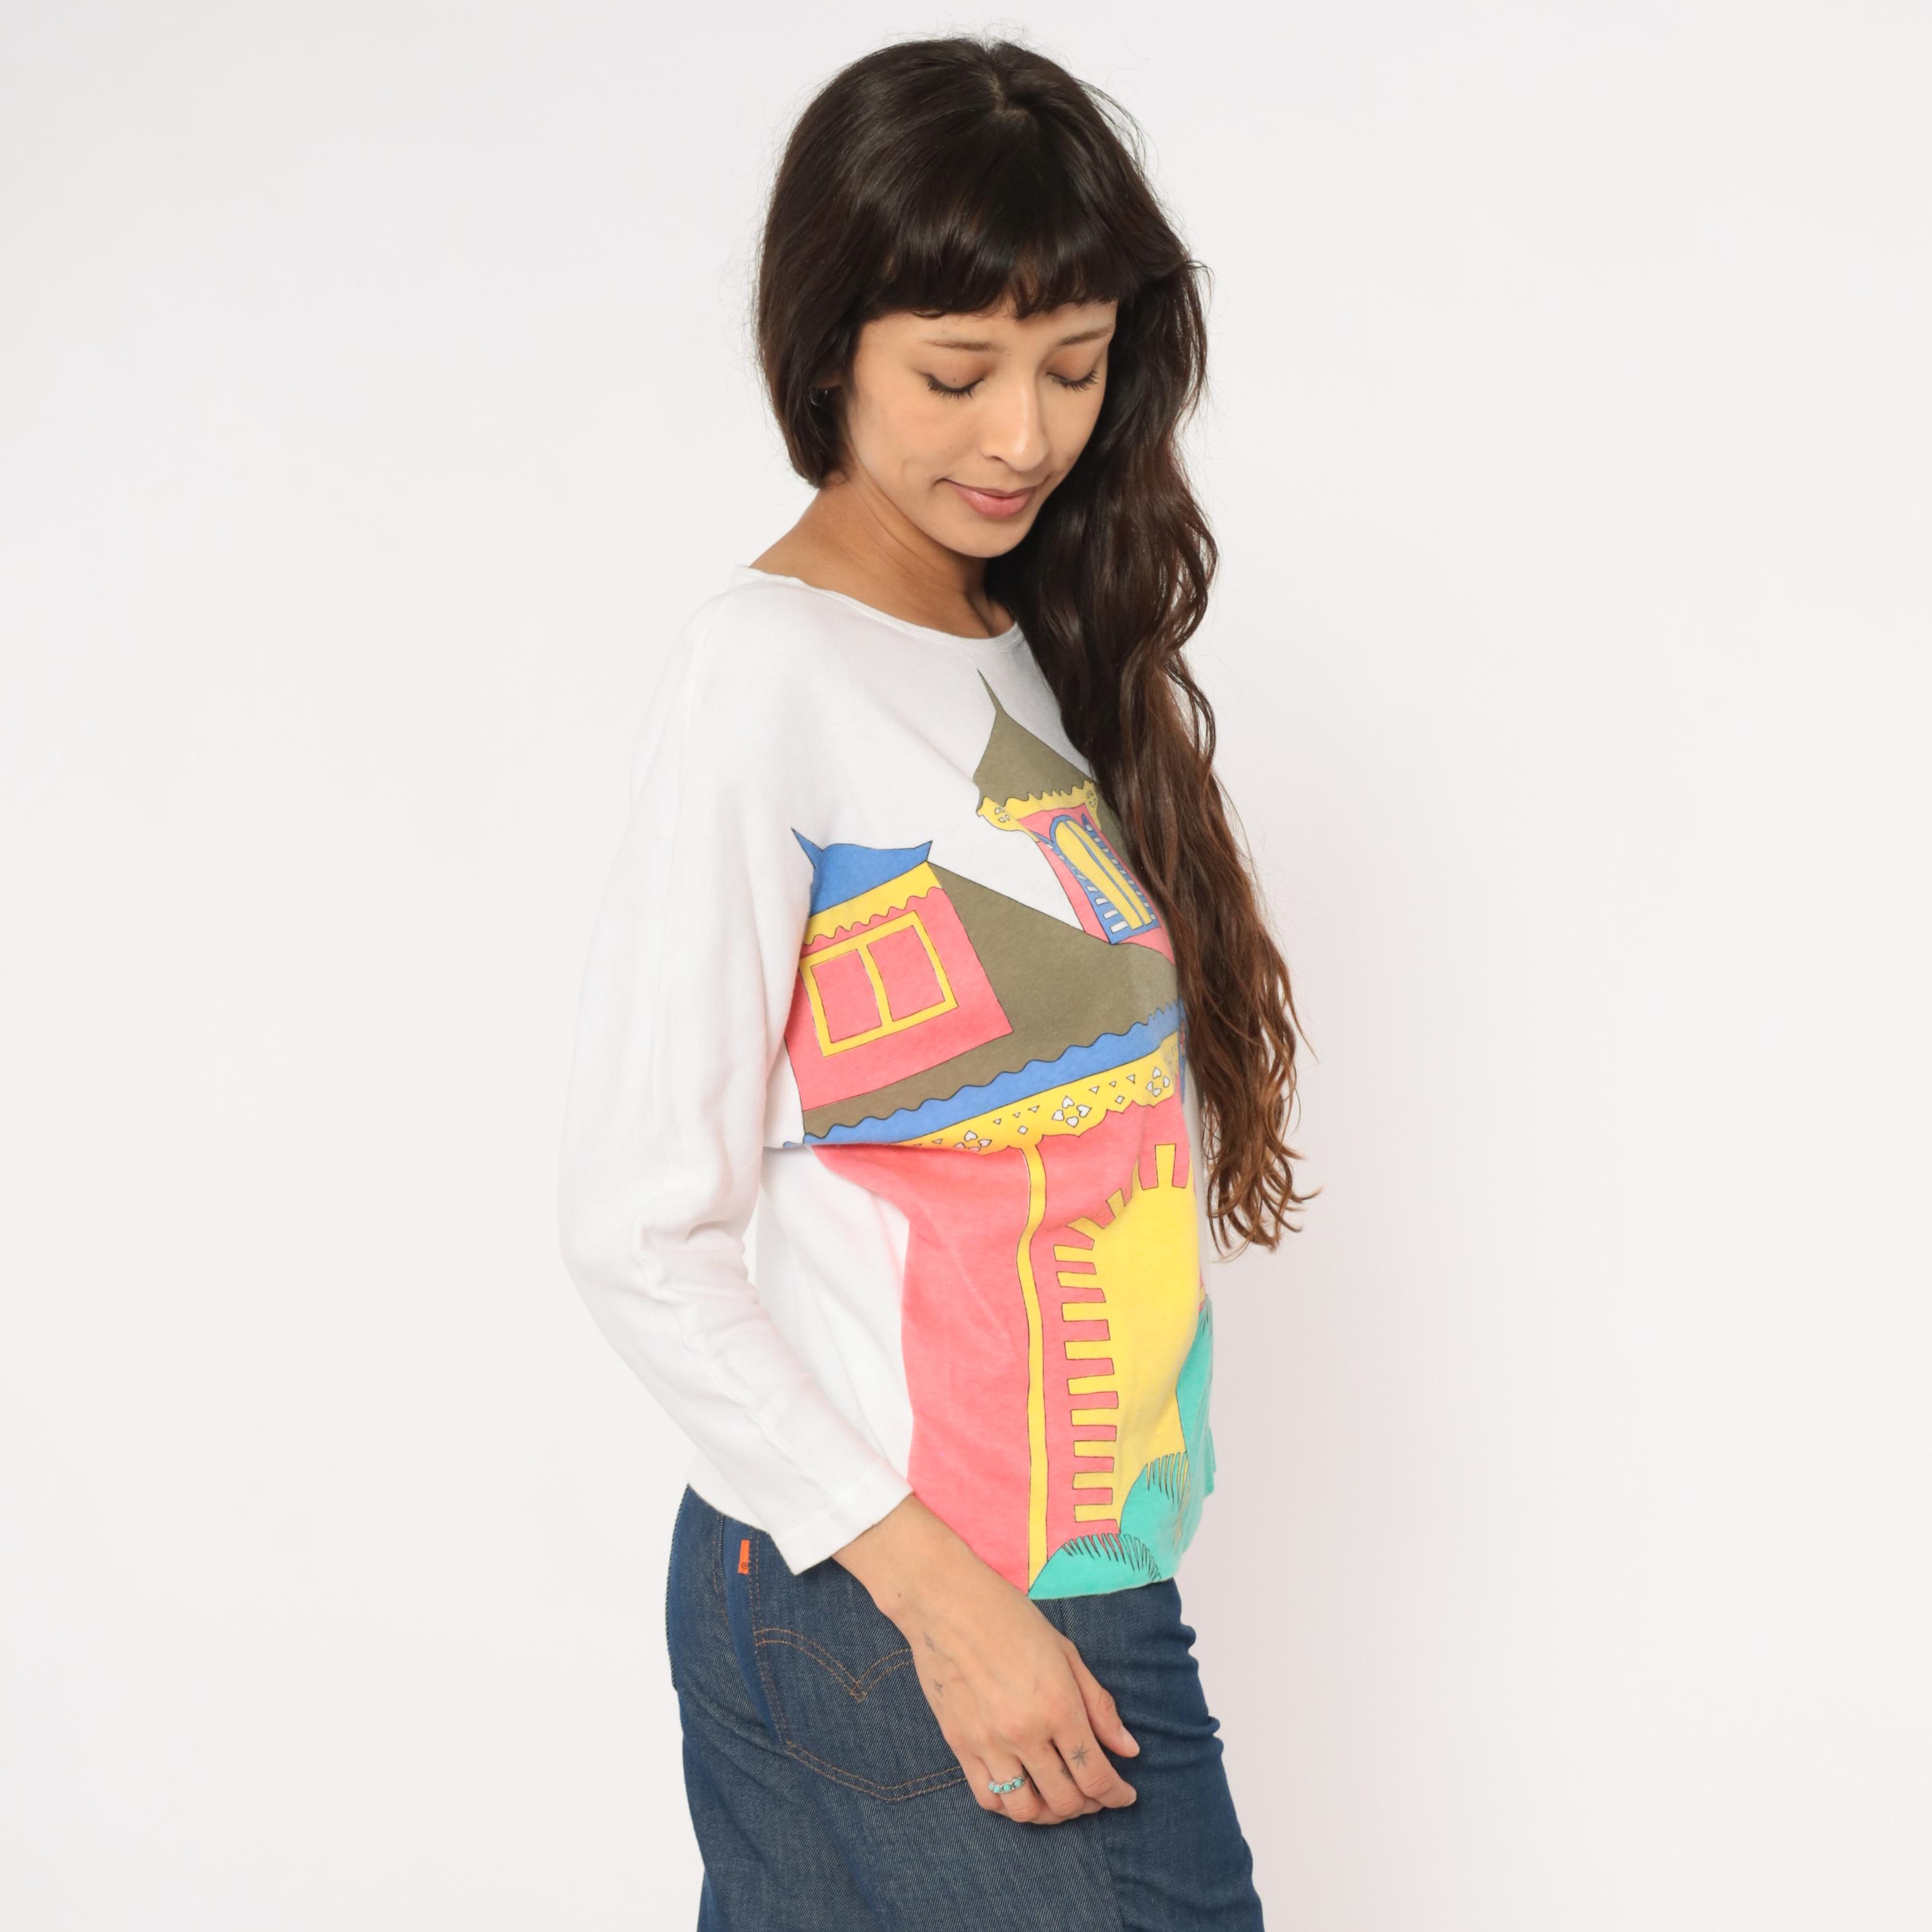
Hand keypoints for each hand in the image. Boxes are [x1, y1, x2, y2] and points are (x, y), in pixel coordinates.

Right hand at [835, 1493, 1140, 1825]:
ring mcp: (988, 1742)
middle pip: (1065, 1800)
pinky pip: (988, 1799)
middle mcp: (1025, 1732)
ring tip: (1059, 1798)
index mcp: (1058, 1705)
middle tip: (1095, 1795)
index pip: (1095, 1775)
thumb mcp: (1066, 1653)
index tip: (1125, 1795)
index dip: (1117, 1794)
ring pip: (1026, 1810)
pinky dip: (1010, 1806)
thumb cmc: (1011, 1618)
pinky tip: (1023, 1791)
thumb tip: (1128, 1750)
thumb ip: (1099, 1706)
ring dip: (1050, 1814)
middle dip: (1089, 1806)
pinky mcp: (959, 1744)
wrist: (947, 1603)